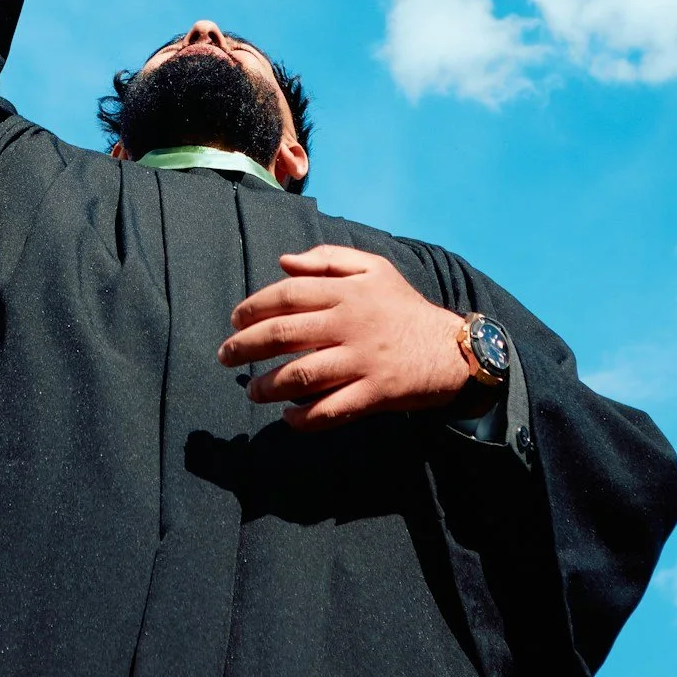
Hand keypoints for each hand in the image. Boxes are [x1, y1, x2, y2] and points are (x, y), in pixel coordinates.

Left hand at [218, 246, 474, 431]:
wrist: (451, 349)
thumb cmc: (404, 307)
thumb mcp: (374, 268)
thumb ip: (328, 258)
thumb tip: (283, 261)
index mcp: (347, 292)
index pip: (288, 294)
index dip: (254, 307)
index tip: (235, 320)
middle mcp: (350, 324)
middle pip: (285, 334)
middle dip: (246, 346)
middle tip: (225, 356)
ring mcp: (362, 360)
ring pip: (301, 375)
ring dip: (268, 385)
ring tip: (252, 390)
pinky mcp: (374, 393)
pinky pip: (331, 410)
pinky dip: (304, 418)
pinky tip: (289, 417)